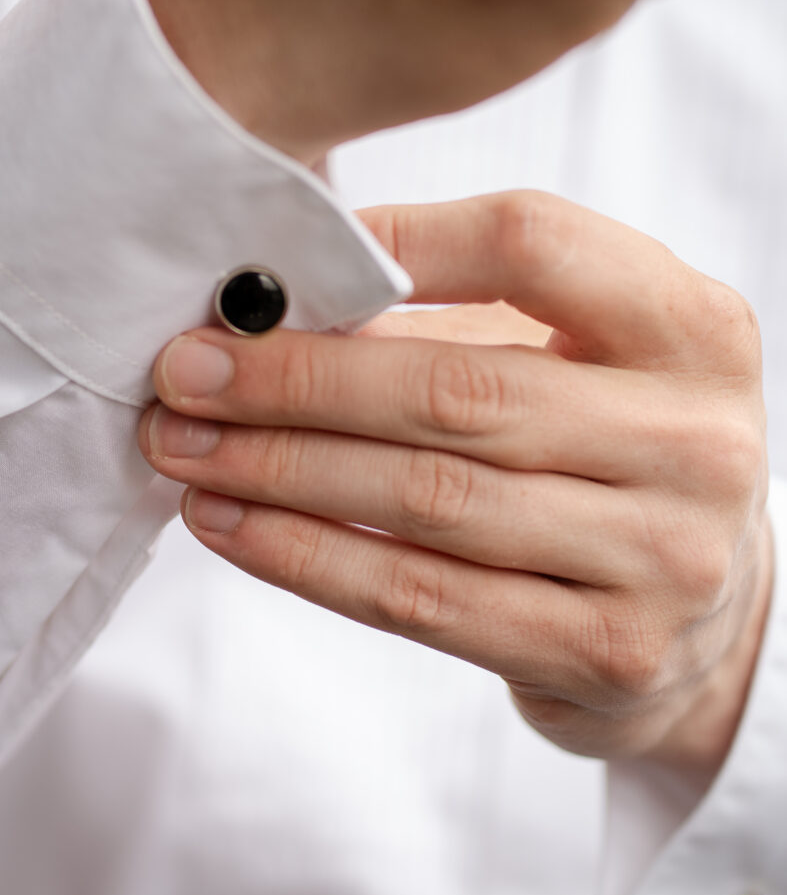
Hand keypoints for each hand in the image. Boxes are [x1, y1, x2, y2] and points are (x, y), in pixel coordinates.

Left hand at [139, 193, 772, 780]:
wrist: (711, 613)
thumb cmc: (610, 453)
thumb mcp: (582, 359)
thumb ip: (460, 317)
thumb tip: (268, 303)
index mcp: (694, 329)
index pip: (532, 245)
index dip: (394, 240)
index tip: (273, 266)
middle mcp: (696, 440)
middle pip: (458, 390)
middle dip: (295, 380)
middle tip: (183, 372)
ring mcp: (661, 557)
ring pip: (427, 501)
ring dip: (278, 471)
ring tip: (182, 448)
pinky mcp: (606, 654)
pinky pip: (421, 600)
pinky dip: (307, 557)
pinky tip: (231, 526)